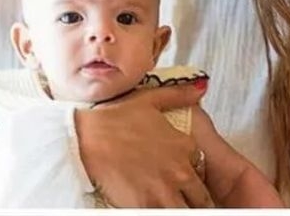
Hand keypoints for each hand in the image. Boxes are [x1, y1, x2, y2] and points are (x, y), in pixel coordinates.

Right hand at [75, 80, 213, 207]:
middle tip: (182, 199)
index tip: (184, 179)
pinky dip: (162, 213)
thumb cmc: (114, 120)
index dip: (195, 176)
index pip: (203, 170)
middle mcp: (180, 170)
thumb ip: (179, 95)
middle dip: (194, 201)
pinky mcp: (146, 206)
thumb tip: (201, 87)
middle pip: (201, 199)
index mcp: (184, 146)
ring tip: (167, 203)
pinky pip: (165, 215)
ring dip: (181, 208)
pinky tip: (152, 206)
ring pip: (186, 210)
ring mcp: (164, 191)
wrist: (85, 139)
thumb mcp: (149, 100)